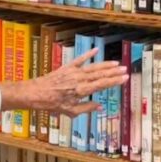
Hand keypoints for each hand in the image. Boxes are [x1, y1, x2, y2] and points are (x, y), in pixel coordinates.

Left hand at [0, 48, 127, 116]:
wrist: (35, 93)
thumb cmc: (52, 104)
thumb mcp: (70, 111)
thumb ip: (86, 108)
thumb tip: (100, 107)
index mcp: (81, 91)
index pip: (101, 85)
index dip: (114, 81)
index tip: (124, 78)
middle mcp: (79, 80)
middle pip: (100, 75)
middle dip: (113, 72)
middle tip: (125, 69)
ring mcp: (73, 72)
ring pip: (93, 67)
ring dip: (105, 65)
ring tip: (117, 63)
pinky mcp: (67, 67)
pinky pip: (79, 59)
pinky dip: (88, 54)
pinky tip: (96, 50)